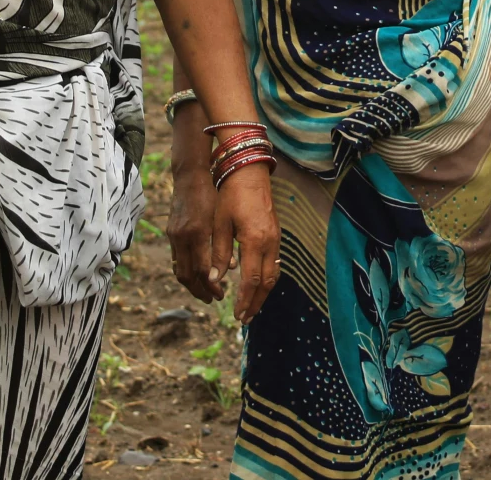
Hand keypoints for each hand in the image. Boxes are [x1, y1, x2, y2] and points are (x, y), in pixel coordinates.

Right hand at [166, 155, 222, 302]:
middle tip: (212, 300)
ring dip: (191, 284)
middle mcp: (182, 237)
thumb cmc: (211, 194)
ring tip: (204, 292)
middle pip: (186, 276)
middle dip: (199, 291)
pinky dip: (185, 271)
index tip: (221, 296)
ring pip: (178, 270)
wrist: (190, 176)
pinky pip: (176, 259)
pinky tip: (195, 275)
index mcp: (197, 232)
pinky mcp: (171, 233)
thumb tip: (230, 269)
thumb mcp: (221, 217)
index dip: (211, 286)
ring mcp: (174, 236)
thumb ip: (224, 244)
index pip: (202, 270)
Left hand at [212, 163, 280, 323]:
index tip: (236, 315)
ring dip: (263, 294)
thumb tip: (214, 279)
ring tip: (252, 308)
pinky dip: (267, 279)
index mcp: (254, 241)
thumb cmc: (231, 195)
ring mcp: (276, 239)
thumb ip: (218, 253)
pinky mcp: (276, 235)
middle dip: (256, 303)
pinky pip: (275, 264)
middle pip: (266, 283)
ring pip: (273, 275)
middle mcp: (269, 243)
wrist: (249, 172)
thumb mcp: (219, 224)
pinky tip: (258, 286)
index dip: (244, 300)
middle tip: (245, 319)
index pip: (251, 280)